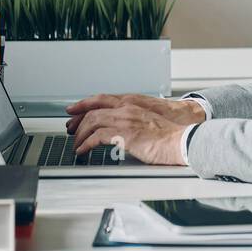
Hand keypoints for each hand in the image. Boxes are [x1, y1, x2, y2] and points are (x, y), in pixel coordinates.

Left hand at [64, 93, 205, 133]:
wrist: (181, 140)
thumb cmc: (168, 135)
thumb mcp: (147, 121)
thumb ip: (132, 121)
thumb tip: (120, 130)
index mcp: (131, 104)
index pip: (101, 99)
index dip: (83, 104)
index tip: (73, 110)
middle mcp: (126, 108)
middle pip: (93, 110)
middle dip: (78, 121)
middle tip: (70, 130)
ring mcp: (125, 120)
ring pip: (92, 122)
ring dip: (80, 134)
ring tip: (76, 144)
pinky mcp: (124, 135)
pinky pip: (97, 137)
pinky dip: (86, 144)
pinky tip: (83, 151)